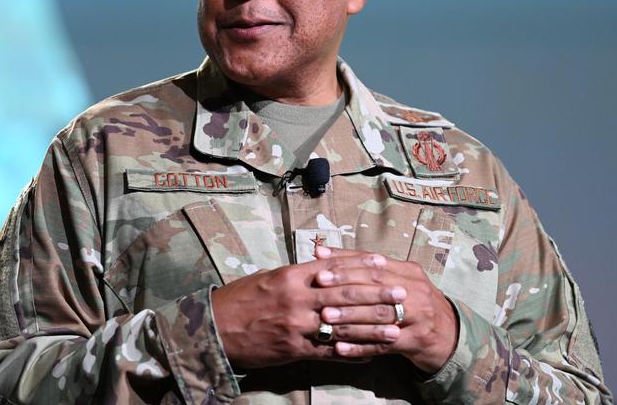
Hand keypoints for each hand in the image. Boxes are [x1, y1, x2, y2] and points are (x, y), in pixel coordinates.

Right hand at [211, 253, 405, 368]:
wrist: (214, 327)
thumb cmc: (241, 299)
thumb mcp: (270, 277)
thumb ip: (299, 273)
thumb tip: (324, 264)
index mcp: (292, 276)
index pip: (334, 267)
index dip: (362, 266)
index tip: (385, 264)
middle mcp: (297, 298)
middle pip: (345, 296)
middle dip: (377, 295)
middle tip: (402, 294)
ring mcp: (297, 326)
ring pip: (342, 326)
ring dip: (372, 327)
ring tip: (395, 327)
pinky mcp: (294, 350)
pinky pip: (328, 352)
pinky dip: (351, 353)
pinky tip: (370, 353)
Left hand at [314, 245, 458, 373]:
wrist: (452, 336)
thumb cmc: (416, 306)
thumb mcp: (401, 283)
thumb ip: (371, 271)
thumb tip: (329, 254)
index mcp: (409, 272)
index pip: (374, 262)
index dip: (347, 262)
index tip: (320, 263)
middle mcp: (415, 290)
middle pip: (377, 285)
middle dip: (345, 285)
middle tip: (319, 287)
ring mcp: (419, 316)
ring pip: (379, 315)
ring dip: (349, 317)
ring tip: (325, 318)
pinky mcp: (417, 341)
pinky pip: (384, 344)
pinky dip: (360, 347)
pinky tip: (339, 349)